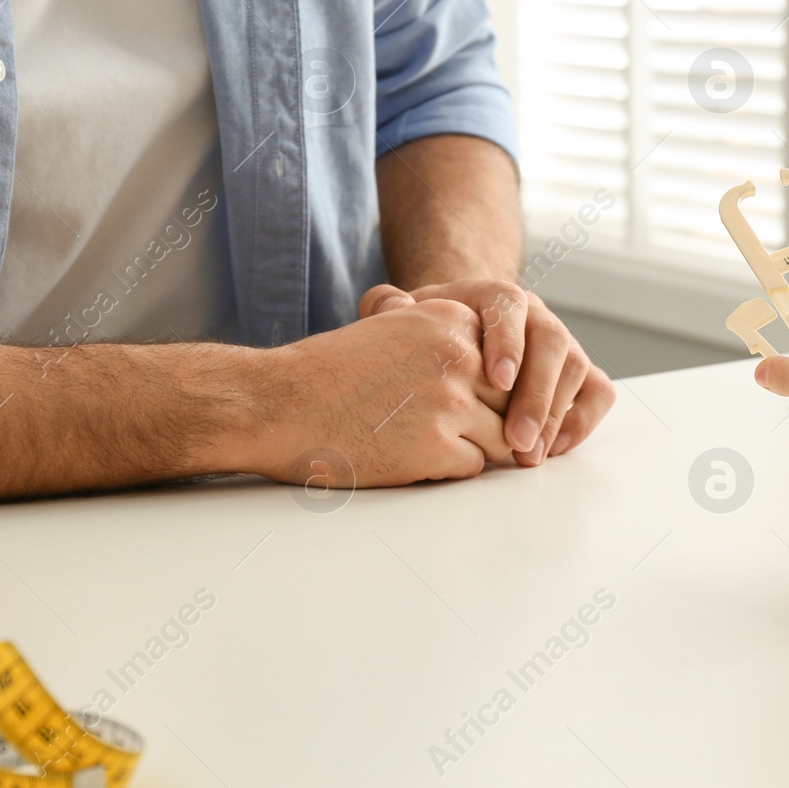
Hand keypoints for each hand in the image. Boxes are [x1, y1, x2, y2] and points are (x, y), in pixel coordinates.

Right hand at [261, 300, 512, 486]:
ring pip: (501, 436)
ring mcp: (451, 402)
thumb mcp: (396, 327)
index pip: (505, 359)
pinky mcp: (438, 447)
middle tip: (442, 427)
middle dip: (486, 419)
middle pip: (510, 399)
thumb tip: (499, 372)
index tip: (455, 395)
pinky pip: (474, 467)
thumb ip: (447, 340)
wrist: (278, 404)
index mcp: (450, 318)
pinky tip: (409, 456)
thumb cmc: (329, 372)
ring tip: (425, 441)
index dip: (485, 385)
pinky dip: (448, 469)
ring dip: (471, 446)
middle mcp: (458, 355)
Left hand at [359, 280, 615, 464]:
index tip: (497, 381)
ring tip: (529, 454)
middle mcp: (536, 315)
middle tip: (516, 439)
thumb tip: (391, 306)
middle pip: (552, 342)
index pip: (510, 307)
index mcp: (495, 296)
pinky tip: (554, 448)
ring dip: (556, 415)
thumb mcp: (407, 315)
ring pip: (577, 369)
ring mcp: (561, 344)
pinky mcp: (577, 373)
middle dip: (536, 394)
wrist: (464, 332)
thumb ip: (388, 305)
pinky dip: (583, 420)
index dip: (508, 342)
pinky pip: (598, 391)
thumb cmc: (431, 332)